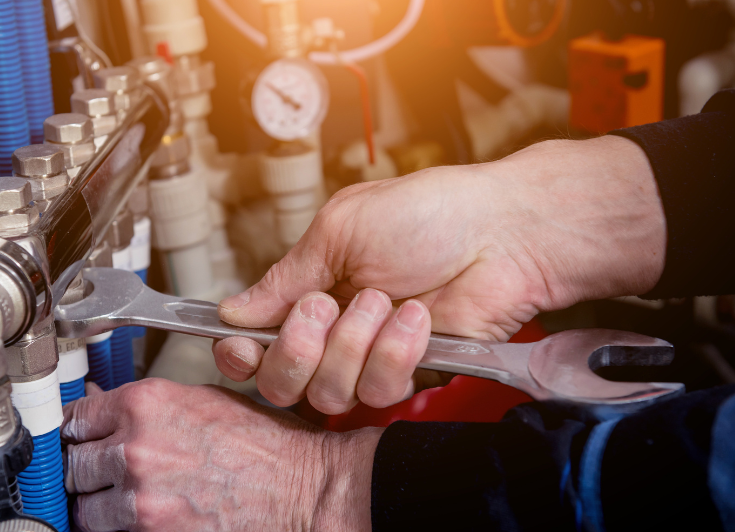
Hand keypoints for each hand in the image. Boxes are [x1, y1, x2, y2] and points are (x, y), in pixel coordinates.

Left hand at [62, 380, 380, 531]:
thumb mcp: (202, 402)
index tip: (79, 442)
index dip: (76, 433)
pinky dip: (119, 529)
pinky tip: (144, 519)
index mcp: (145, 404)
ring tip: (129, 501)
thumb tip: (102, 410)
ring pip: (83, 508)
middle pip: (72, 466)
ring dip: (99, 506)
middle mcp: (135, 448)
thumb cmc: (265, 447)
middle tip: (107, 475)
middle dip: (87, 472)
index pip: (73, 419)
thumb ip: (146, 408)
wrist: (303, 489)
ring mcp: (140, 497)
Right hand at [213, 136, 665, 413]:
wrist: (501, 233)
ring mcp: (369, 359)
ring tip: (385, 300)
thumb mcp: (339, 231)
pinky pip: (379, 390)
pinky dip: (395, 351)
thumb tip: (233, 310)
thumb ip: (284, 278)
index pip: (252, 342)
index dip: (239, 353)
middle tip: (326, 305)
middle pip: (281, 383)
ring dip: (353, 343)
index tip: (241, 346)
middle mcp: (332, 333)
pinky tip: (416, 318)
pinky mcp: (410, 377)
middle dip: (297, 348)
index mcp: (308, 291)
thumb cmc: (427, 214)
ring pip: (328, 393)